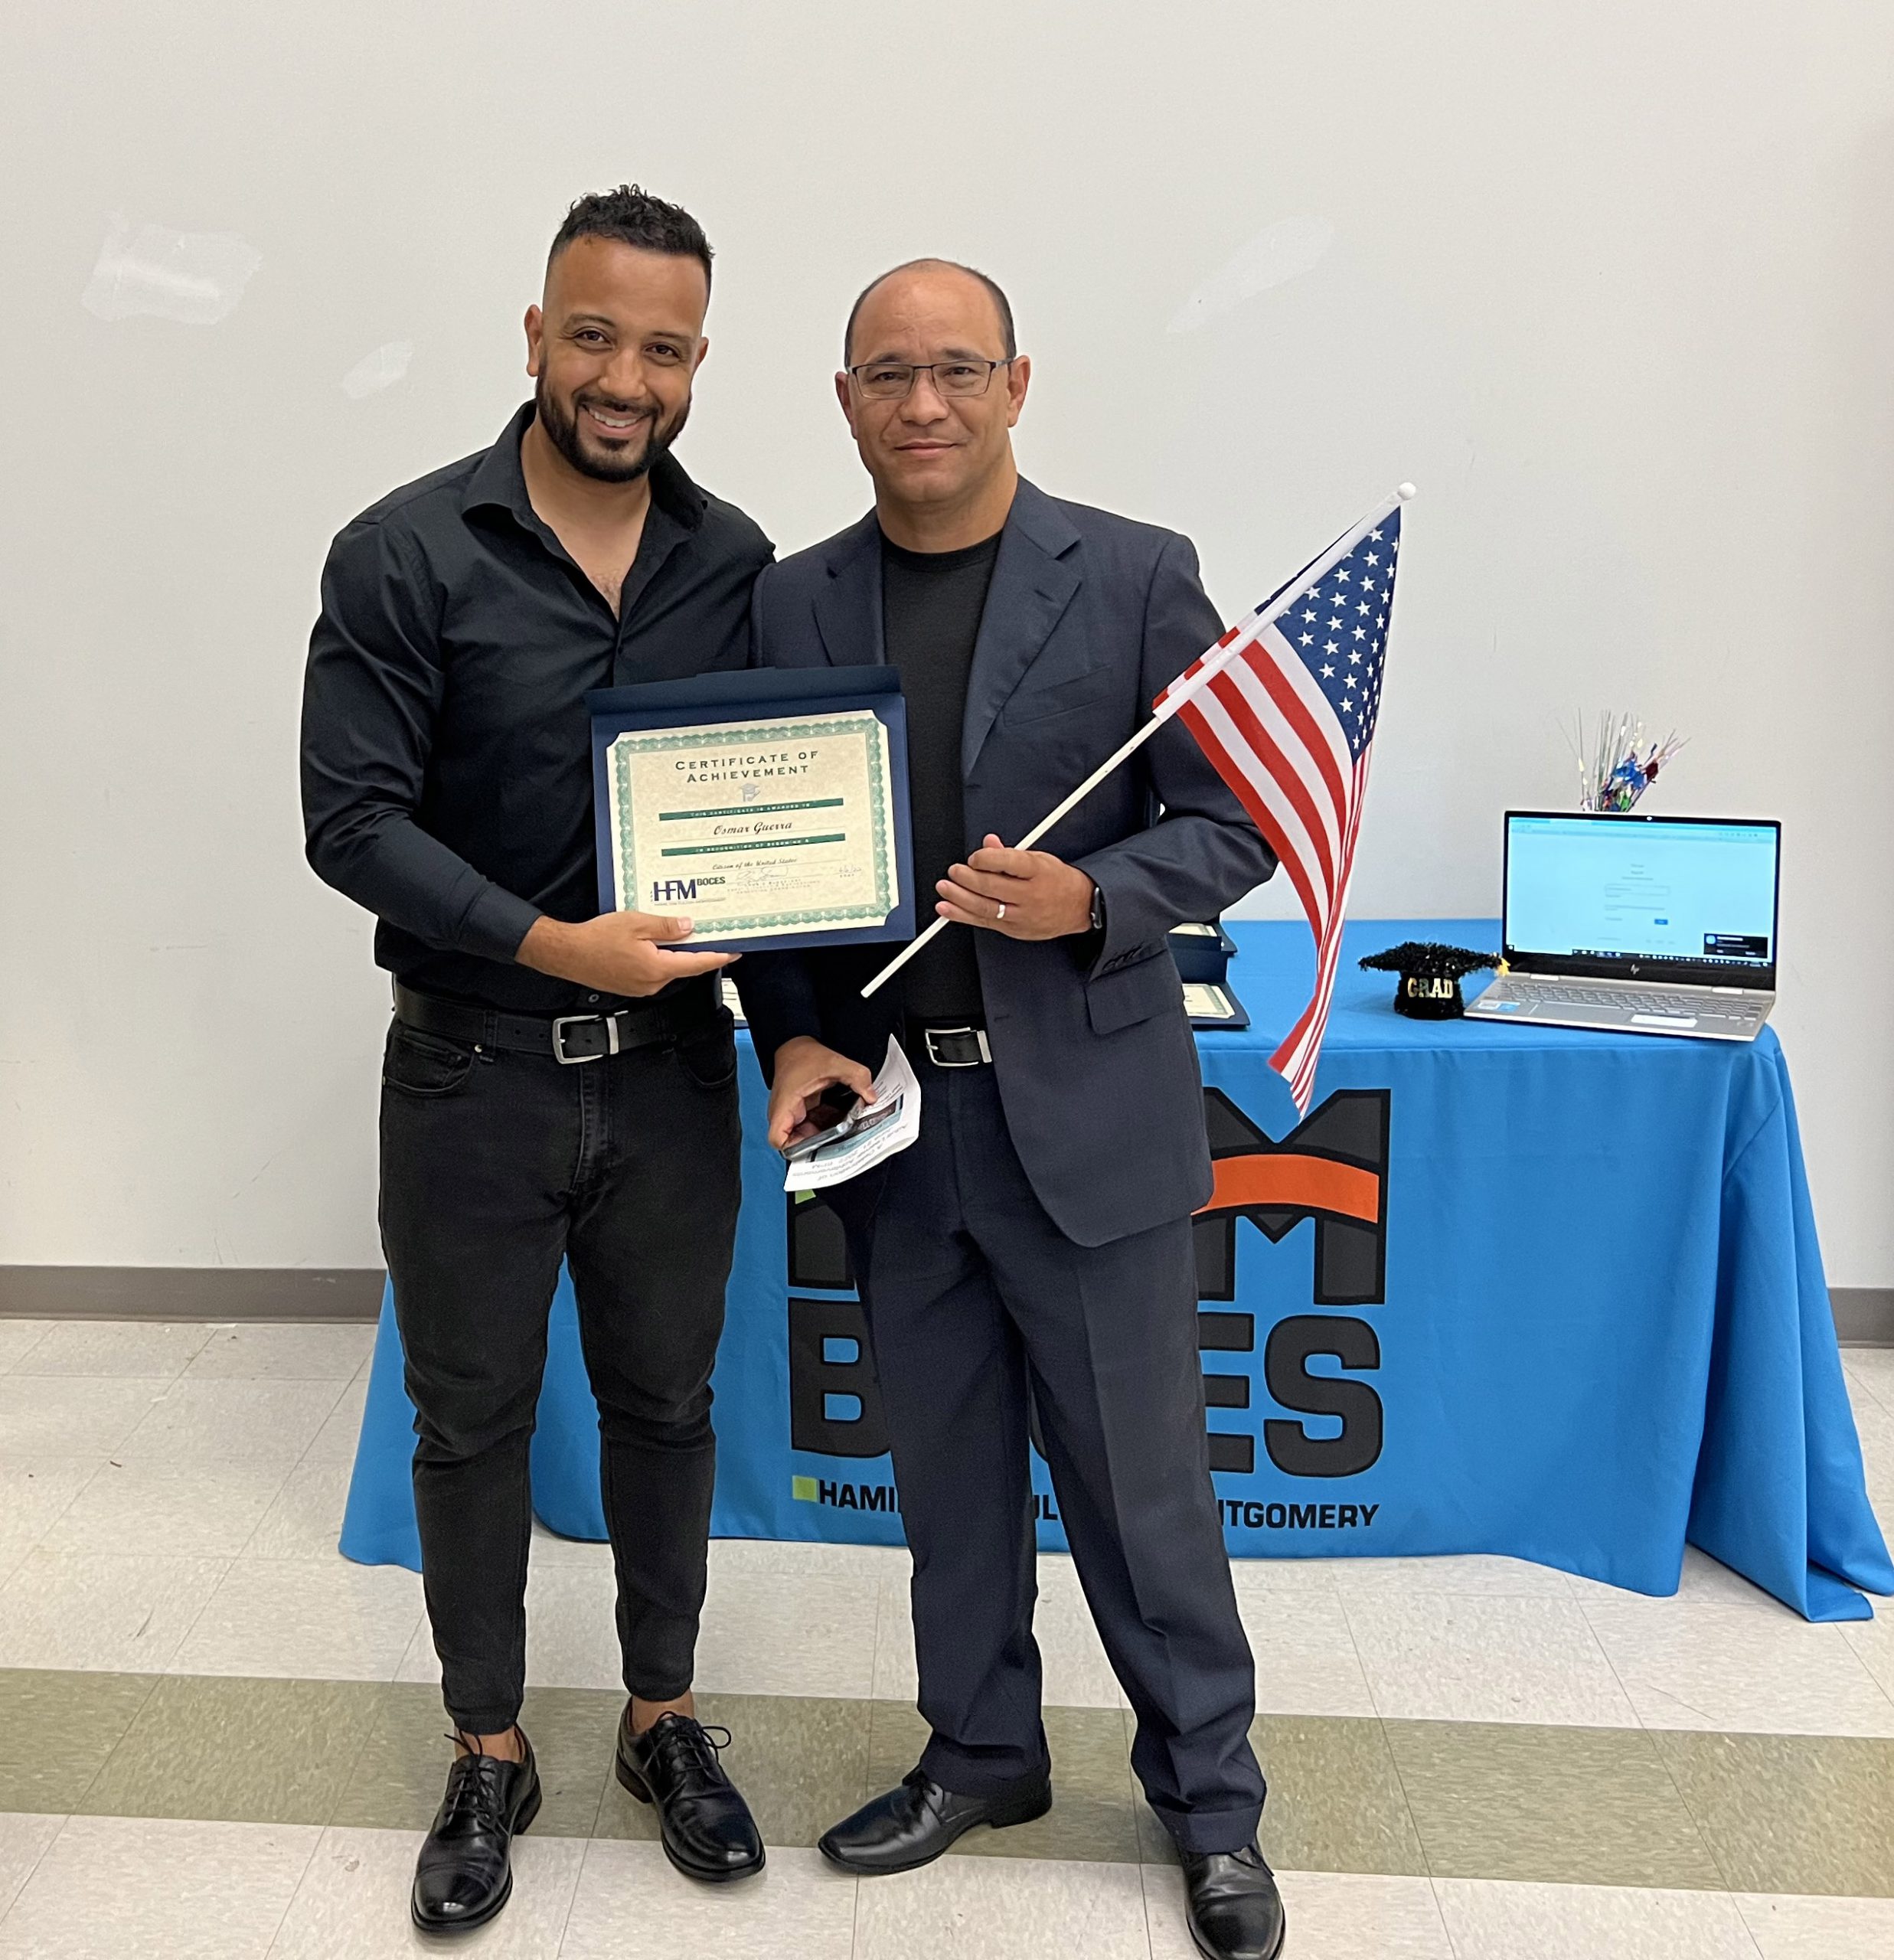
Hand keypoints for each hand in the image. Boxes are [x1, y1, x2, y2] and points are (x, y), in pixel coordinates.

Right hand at [517, 913, 737, 998]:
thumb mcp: (636, 923)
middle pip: (685, 966)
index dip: (719, 956)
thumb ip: (666, 927)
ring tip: (683, 934)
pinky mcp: (632, 985)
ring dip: (678, 954)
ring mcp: (642, 987)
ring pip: (669, 969)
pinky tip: (658, 944)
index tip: (735, 951)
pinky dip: (662, 958)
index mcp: (657, 968)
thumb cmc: (596, 939)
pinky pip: (655, 971)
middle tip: (712, 936)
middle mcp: (653, 982)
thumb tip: (689, 927)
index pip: (698, 963)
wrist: (567, 953)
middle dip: (699, 952)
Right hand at [768, 1036, 876, 1149]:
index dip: (795, 1147)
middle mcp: (784, 1113)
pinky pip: (812, 1126)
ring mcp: (792, 1113)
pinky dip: (825, 1126)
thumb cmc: (804, 1055)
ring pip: (805, 1136)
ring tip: (843, 1130)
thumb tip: (871, 1096)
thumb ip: (856, 1077)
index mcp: (785, 1104)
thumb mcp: (834, 1062)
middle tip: (838, 1140)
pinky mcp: (801, 1111)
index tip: (817, 1144)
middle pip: (795, 1143)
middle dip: (817, 1144)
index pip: (777, 1139)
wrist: (795, 1045)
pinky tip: (840, 1120)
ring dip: (824, 1135)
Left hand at [936, 835, 1094, 940]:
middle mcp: (1031, 894)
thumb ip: (1009, 853)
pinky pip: (984, 922)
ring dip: (960, 897)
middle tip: (954, 871)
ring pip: (985, 907)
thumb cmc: (1058, 881)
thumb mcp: (1039, 859)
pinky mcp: (1014, 930)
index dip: (986, 859)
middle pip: (993, 886)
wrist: (1080, 907)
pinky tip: (947, 909)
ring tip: (945, 888)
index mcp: (1038, 871)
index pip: (1009, 862)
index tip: (974, 857)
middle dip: (967, 878)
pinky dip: (962, 916)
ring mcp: (1022, 915)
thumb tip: (988, 843)